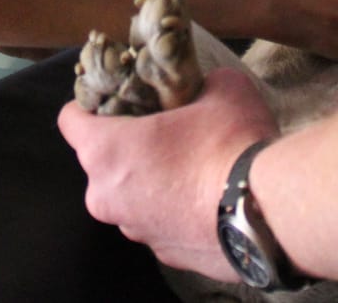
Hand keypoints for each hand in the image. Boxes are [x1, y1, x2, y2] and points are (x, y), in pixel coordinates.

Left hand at [59, 66, 278, 279]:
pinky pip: (158, 222)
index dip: (90, 103)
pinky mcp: (164, 255)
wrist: (267, 213)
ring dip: (150, 181)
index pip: (69, 120)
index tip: (116, 98)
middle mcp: (107, 196)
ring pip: (129, 196)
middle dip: (126, 145)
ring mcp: (135, 231)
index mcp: (106, 150)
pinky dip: (173, 209)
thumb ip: (199, 82)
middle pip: (101, 161)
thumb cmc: (231, 143)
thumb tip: (203, 85)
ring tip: (192, 167)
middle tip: (165, 130)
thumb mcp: (221, 87)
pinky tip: (206, 198)